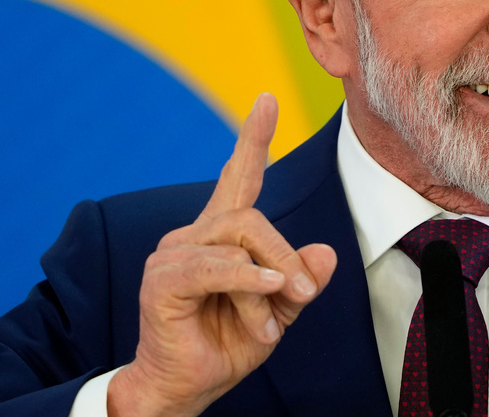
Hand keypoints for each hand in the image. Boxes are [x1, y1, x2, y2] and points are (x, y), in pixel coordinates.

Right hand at [107, 94, 337, 416]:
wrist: (186, 388)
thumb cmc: (227, 345)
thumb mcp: (279, 311)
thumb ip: (301, 279)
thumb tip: (327, 253)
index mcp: (220, 236)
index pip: (239, 178)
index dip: (253, 139)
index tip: (268, 100)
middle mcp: (193, 235)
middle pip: (251, 217)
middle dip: (284, 254)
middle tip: (304, 293)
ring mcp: (173, 254)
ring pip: (238, 242)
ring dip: (266, 280)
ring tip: (271, 322)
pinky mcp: (162, 280)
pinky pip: (213, 267)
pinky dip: (246, 280)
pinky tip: (267, 293)